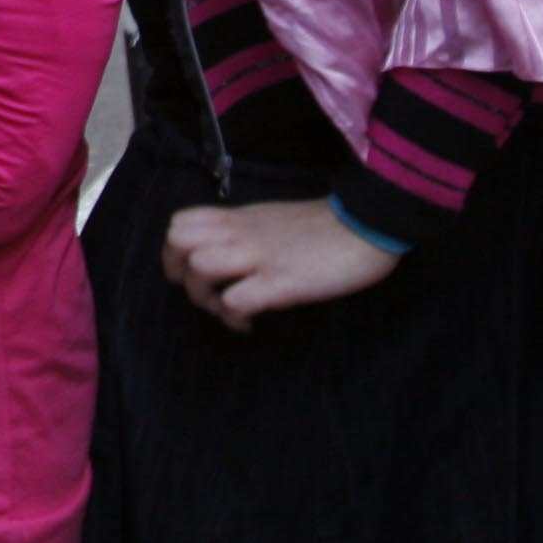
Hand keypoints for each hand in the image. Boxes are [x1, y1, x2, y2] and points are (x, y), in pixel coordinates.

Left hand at [161, 198, 403, 326]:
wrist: (367, 224)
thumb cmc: (324, 225)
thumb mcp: (273, 219)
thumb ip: (246, 232)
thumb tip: (226, 254)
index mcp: (239, 218)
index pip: (181, 222)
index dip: (174, 250)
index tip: (190, 270)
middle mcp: (241, 234)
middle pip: (178, 242)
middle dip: (179, 272)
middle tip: (204, 291)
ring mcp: (259, 257)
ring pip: (200, 268)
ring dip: (205, 297)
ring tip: (227, 309)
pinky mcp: (280, 282)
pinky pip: (235, 300)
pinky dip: (233, 317)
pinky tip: (250, 323)